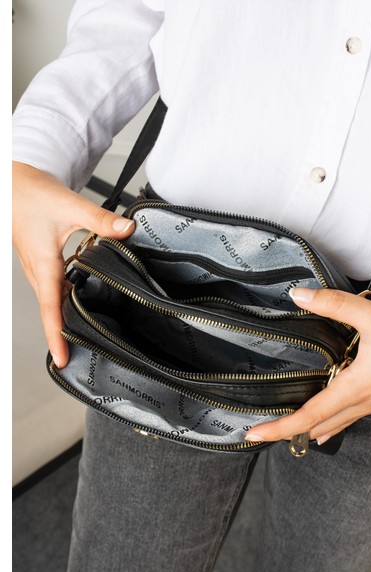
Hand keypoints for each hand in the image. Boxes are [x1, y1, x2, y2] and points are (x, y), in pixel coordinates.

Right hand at [12, 161, 134, 367]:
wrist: (13, 183)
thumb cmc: (31, 195)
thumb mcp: (70, 206)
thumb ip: (101, 220)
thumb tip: (127, 230)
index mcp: (44, 265)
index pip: (50, 309)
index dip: (56, 336)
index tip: (62, 359)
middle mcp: (39, 272)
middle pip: (53, 312)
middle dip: (64, 336)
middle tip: (80, 358)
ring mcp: (39, 269)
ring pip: (54, 301)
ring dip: (65, 319)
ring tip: (85, 338)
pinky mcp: (43, 263)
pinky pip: (54, 290)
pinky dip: (66, 301)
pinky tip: (83, 302)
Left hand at [245, 287, 370, 444]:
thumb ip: (334, 305)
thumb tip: (298, 296)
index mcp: (354, 389)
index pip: (308, 416)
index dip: (279, 428)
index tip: (253, 434)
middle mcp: (363, 402)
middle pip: (319, 425)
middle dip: (289, 431)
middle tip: (262, 431)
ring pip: (336, 423)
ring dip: (310, 427)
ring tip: (288, 428)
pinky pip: (352, 416)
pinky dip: (332, 420)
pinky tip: (329, 420)